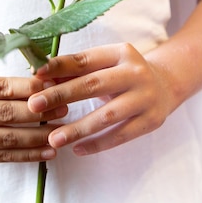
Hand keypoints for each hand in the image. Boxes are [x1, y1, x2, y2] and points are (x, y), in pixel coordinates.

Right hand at [0, 73, 67, 162]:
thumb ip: (7, 83)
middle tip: (63, 107)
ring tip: (61, 130)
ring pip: (9, 138)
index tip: (53, 87)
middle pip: (6, 114)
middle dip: (39, 111)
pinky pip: (6, 156)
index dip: (29, 89)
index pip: (1, 88)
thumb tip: (46, 84)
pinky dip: (30, 155)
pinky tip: (49, 151)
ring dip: (39, 135)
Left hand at [27, 43, 176, 155]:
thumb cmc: (123, 74)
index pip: (85, 60)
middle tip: (34, 106)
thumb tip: (39, 78)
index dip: (59, 67)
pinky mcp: (151, 121)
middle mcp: (135, 72)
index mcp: (121, 52)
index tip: (34, 76)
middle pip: (93, 85)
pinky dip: (97, 144)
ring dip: (77, 128)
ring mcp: (145, 97)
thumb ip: (74, 70)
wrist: (167, 85)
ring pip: (106, 116)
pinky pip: (120, 136)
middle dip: (60, 95)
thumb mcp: (104, 65)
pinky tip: (77, 149)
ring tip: (53, 138)